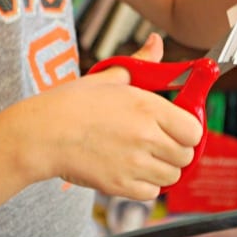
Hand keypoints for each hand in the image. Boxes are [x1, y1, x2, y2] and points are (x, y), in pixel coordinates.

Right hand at [14, 33, 201, 200]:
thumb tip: (156, 42)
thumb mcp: (109, 77)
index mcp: (147, 107)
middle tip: (158, 141)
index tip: (178, 126)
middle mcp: (146, 137)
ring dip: (162, 167)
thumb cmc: (71, 103)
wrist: (42, 133)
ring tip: (142, 154)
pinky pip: (151, 193)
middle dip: (176, 149)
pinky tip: (130, 168)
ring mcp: (134, 164)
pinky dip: (146, 185)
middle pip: (186, 155)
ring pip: (171, 176)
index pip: (194, 130)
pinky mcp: (120, 186)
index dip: (188, 129)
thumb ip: (141, 62)